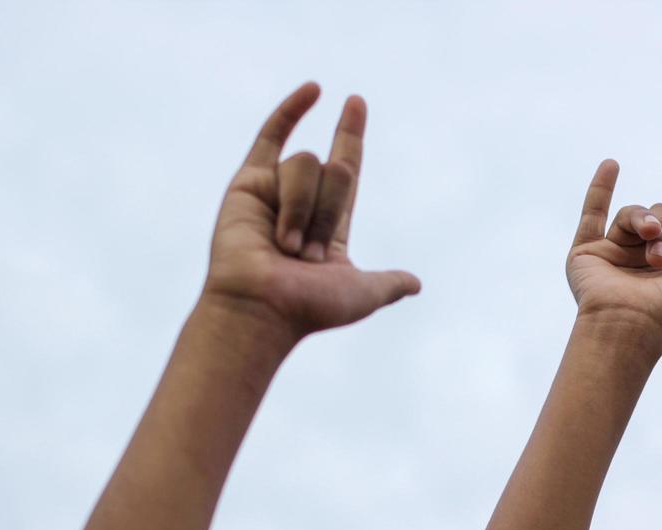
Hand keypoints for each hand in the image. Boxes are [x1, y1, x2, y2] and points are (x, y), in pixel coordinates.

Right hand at [202, 82, 419, 343]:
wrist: (262, 307)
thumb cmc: (309, 306)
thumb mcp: (363, 294)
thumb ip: (388, 284)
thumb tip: (414, 284)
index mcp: (329, 228)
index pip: (347, 174)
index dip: (352, 139)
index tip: (357, 103)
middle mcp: (303, 205)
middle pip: (336, 172)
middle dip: (331, 211)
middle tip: (310, 254)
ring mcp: (274, 192)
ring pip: (306, 165)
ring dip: (303, 208)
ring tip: (286, 245)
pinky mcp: (247, 184)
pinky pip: (270, 137)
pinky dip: (291, 111)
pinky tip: (316, 89)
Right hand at [566, 160, 661, 348]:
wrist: (628, 324)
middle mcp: (643, 259)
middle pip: (661, 217)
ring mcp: (613, 255)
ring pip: (632, 214)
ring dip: (643, 220)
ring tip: (648, 235)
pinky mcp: (586, 253)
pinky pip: (592, 213)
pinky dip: (600, 188)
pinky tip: (612, 164)